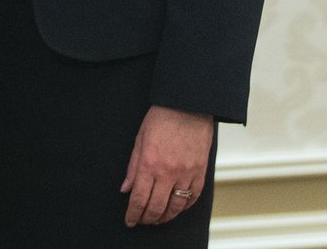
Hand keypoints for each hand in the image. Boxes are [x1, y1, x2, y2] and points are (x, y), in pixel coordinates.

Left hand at [120, 106, 212, 226]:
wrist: (188, 104)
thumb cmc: (162, 117)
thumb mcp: (140, 138)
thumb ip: (133, 166)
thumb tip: (126, 188)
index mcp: (150, 163)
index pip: (139, 198)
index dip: (133, 213)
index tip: (130, 221)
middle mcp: (168, 172)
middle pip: (157, 206)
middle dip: (147, 218)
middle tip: (143, 221)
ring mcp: (186, 173)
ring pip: (176, 206)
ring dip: (166, 216)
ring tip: (158, 218)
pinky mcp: (200, 171)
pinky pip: (193, 196)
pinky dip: (185, 206)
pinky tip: (177, 207)